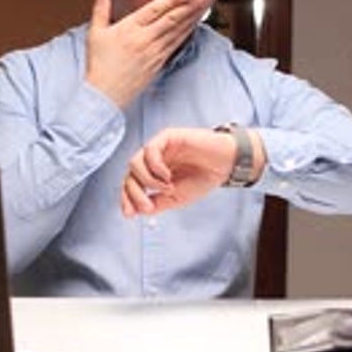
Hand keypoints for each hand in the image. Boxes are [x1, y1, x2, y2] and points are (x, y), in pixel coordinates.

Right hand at [85, 0, 211, 107]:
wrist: (105, 94)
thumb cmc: (99, 65)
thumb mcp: (95, 33)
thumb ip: (100, 9)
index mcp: (129, 29)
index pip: (155, 9)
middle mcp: (144, 39)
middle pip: (171, 19)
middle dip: (190, 6)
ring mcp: (154, 52)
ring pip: (177, 31)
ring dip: (192, 17)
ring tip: (204, 5)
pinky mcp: (159, 63)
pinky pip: (175, 44)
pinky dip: (186, 33)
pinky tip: (193, 25)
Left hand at [121, 127, 238, 216]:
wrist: (225, 165)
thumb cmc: (203, 179)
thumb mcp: (176, 198)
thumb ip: (157, 203)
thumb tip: (138, 211)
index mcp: (153, 173)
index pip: (131, 184)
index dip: (126, 198)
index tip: (129, 214)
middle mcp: (153, 160)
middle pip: (130, 174)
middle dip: (134, 193)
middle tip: (148, 206)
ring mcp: (159, 148)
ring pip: (135, 163)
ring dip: (147, 180)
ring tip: (167, 188)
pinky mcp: (168, 137)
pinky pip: (150, 150)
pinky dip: (155, 166)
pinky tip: (167, 176)